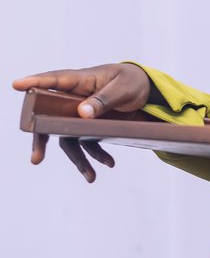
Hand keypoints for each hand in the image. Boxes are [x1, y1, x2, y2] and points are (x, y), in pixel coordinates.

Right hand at [12, 63, 151, 181]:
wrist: (145, 89)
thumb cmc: (130, 81)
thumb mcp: (122, 89)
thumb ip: (103, 100)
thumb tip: (82, 113)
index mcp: (80, 80)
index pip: (53, 80)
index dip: (34, 82)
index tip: (16, 85)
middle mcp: (73, 98)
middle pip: (49, 117)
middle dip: (42, 140)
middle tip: (36, 159)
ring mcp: (78, 113)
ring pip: (68, 137)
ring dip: (78, 159)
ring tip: (91, 178)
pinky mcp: (88, 125)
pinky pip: (85, 142)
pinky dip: (95, 156)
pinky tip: (109, 164)